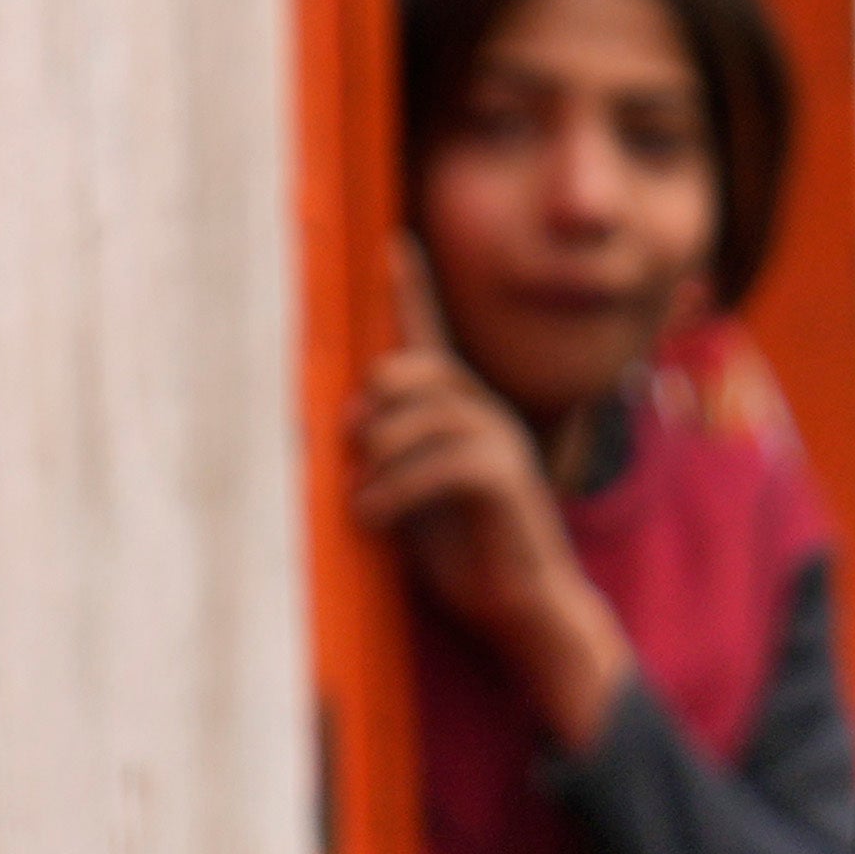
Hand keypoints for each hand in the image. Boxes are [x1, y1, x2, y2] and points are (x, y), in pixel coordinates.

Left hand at [351, 247, 632, 741]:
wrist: (524, 611)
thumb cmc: (462, 557)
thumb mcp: (407, 499)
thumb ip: (381, 462)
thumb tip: (331, 438)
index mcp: (458, 413)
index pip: (432, 338)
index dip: (414, 289)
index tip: (394, 243)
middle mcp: (483, 415)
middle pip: (421, 368)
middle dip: (377, 398)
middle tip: (350, 440)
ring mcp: (500, 443)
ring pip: (429, 413)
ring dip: (382, 453)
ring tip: (358, 496)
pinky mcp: (505, 481)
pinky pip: (446, 462)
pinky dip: (399, 487)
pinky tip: (373, 514)